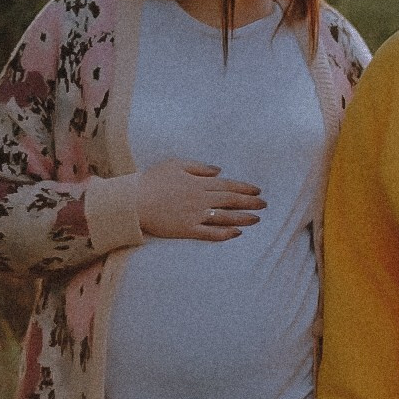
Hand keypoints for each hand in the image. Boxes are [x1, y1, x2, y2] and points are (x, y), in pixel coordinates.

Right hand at [134, 157, 264, 241]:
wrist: (134, 201)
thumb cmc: (152, 180)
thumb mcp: (175, 164)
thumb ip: (199, 167)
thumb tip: (219, 170)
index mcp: (198, 182)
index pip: (228, 185)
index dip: (245, 188)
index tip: (258, 190)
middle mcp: (200, 199)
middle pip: (230, 200)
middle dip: (250, 202)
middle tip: (264, 205)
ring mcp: (194, 215)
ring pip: (224, 217)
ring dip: (243, 218)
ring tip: (257, 219)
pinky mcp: (187, 230)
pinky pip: (210, 233)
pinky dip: (224, 234)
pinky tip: (236, 233)